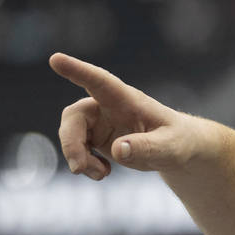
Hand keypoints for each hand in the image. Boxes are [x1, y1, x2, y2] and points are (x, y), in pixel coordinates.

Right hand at [50, 52, 212, 179]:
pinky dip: (85, 164)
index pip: (101, 82)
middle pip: (75, 116)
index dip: (78, 70)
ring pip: (71, 134)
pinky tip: (104, 172)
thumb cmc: (178, 141)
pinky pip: (77, 148)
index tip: (56, 59)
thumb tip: (118, 149)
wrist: (176, 149)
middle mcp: (108, 106)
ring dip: (79, 157)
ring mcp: (99, 121)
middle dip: (71, 142)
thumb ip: (147, 147)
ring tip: (102, 174)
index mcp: (128, 100)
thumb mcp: (170, 147)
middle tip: (79, 168)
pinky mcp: (96, 137)